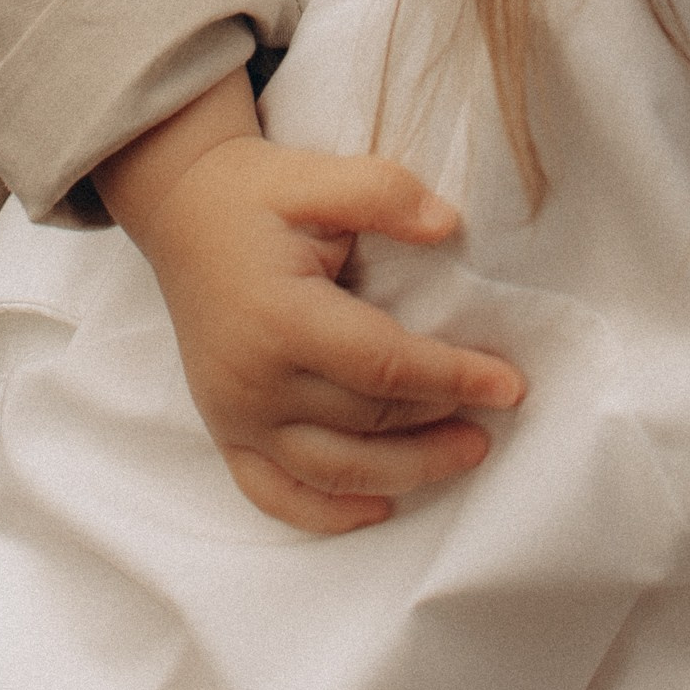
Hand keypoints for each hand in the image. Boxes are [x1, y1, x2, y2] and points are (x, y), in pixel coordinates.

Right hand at [94, 76, 525, 534]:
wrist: (179, 209)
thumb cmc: (254, 193)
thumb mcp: (317, 176)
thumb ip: (383, 194)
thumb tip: (448, 226)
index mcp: (280, 317)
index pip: (384, 365)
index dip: (452, 378)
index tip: (510, 384)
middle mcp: (253, 380)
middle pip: (365, 423)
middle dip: (439, 423)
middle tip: (498, 418)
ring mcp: (233, 413)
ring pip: (331, 471)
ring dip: (404, 473)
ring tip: (462, 453)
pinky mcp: (222, 428)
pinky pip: (274, 493)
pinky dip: (326, 514)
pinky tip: (379, 505)